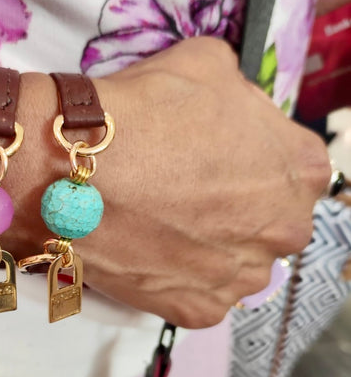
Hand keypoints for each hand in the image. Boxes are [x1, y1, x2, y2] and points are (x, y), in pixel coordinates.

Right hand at [79, 38, 330, 326]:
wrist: (74, 171)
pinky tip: (153, 254)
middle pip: (272, 220)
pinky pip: (200, 295)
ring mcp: (242, 278)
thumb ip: (242, 97)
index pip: (295, 165)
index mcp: (302, 169)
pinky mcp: (200, 311)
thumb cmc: (145, 112)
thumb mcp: (210, 65)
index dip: (253, 157)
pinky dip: (179, 279)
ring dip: (213, 248)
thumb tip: (236, 115)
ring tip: (165, 225)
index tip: (218, 156)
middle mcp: (287, 231)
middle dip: (240, 207)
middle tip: (190, 193)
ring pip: (238, 263)